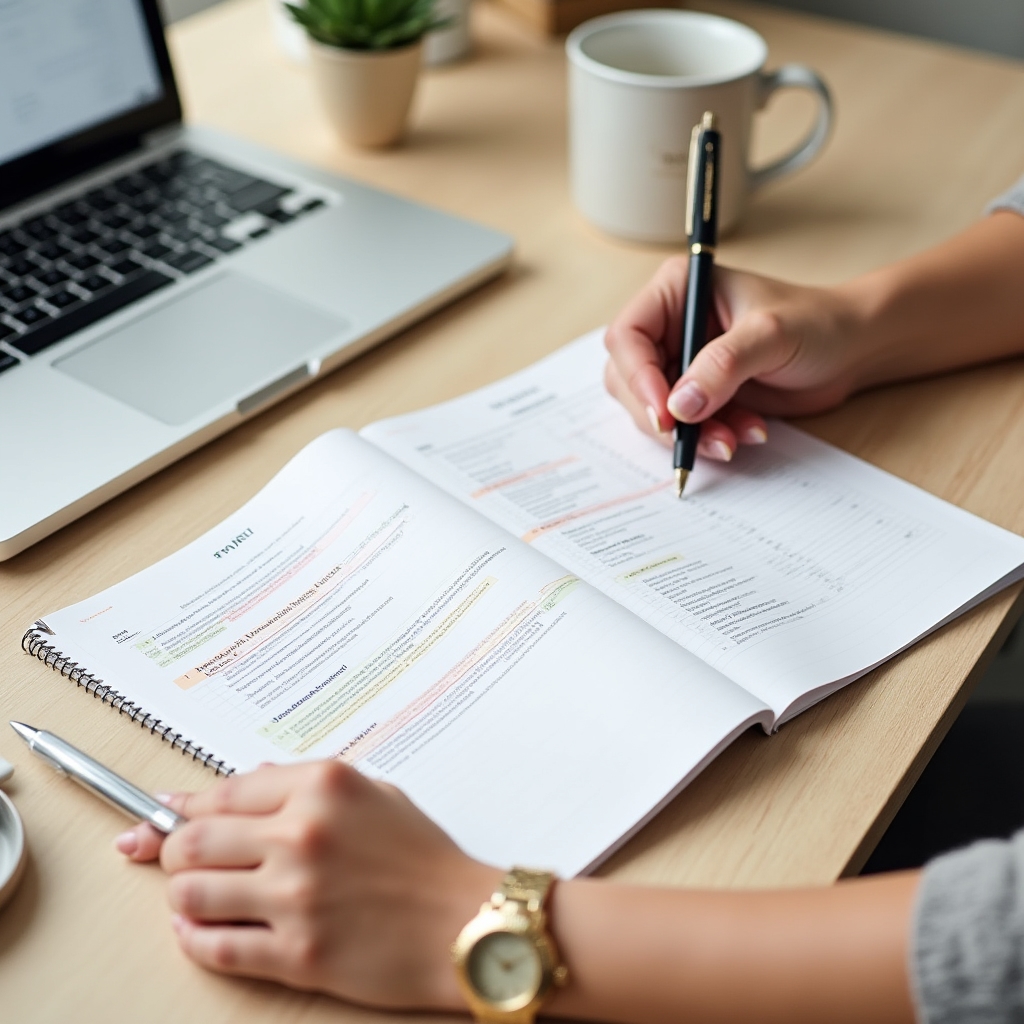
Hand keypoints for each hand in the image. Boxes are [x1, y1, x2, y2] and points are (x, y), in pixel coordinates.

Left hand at [115, 762, 500, 1009]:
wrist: (468, 922)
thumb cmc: (425, 859)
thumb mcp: (374, 795)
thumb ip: (306, 785)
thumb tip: (248, 783)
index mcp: (322, 786)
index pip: (223, 792)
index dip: (182, 807)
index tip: (159, 817)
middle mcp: (303, 834)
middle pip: (194, 840)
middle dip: (172, 850)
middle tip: (173, 858)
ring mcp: (297, 896)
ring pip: (192, 893)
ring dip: (183, 896)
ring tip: (194, 897)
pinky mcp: (299, 953)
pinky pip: (216, 947)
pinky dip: (193, 939)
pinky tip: (196, 930)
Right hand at [604, 257, 867, 458]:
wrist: (852, 350)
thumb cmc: (817, 322)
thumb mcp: (770, 335)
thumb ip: (723, 366)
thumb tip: (679, 406)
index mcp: (677, 291)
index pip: (628, 336)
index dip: (637, 377)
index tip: (665, 413)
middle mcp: (671, 326)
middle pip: (629, 380)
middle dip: (662, 415)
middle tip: (693, 438)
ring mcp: (682, 362)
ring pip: (653, 409)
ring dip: (688, 433)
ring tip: (732, 440)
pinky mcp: (699, 394)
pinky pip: (683, 426)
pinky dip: (709, 438)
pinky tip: (748, 432)